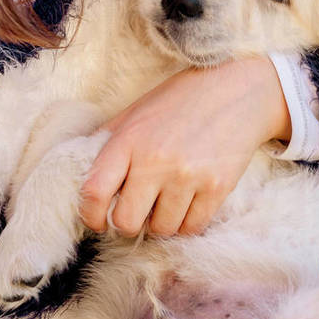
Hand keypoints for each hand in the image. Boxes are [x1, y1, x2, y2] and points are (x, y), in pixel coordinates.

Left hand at [79, 56, 290, 236]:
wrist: (237, 89)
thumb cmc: (180, 100)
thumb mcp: (136, 112)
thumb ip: (108, 142)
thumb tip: (80, 174)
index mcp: (128, 140)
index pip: (93, 193)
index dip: (91, 215)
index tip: (99, 219)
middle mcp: (155, 160)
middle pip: (127, 222)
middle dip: (129, 223)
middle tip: (138, 211)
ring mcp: (188, 176)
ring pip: (162, 230)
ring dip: (161, 223)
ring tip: (166, 202)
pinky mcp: (217, 187)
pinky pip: (192, 228)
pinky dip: (186, 223)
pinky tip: (187, 204)